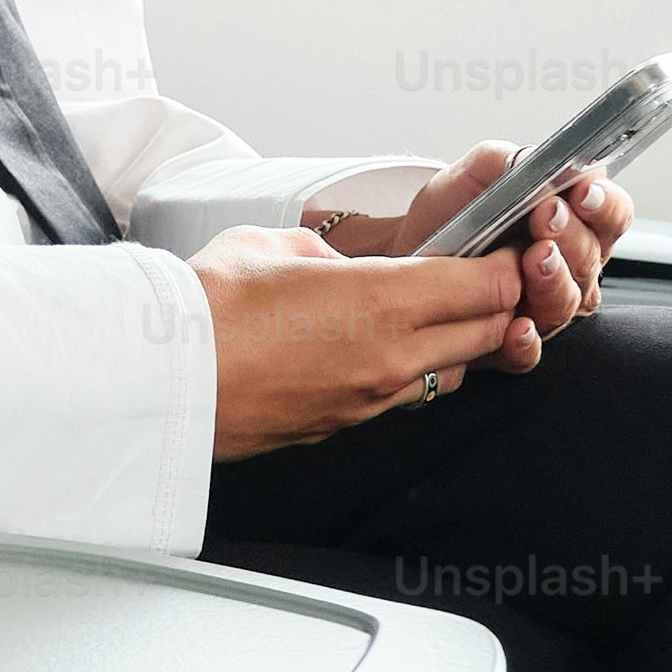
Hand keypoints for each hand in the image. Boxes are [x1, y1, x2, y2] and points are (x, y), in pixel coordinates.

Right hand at [198, 224, 535, 458]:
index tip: (509, 249)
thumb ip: (325, 253)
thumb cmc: (205, 307)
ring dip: (460, 343)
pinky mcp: (342, 425)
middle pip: (488, 333)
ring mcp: (369, 398)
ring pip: (454, 372)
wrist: (161, 382)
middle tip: (493, 278)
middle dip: (500, 304)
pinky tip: (389, 350)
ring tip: (442, 315)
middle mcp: (390, 355)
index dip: (510, 265)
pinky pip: (406, 397)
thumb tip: (340, 265)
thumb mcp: (272, 246)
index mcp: (383, 300)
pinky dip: (416, 372)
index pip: (489, 286)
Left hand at [308, 144, 636, 368]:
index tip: (583, 192)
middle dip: (572, 237)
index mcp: (575, 221)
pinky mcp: (511, 343)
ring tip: (532, 259)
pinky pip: (530, 352)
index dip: (605, 205)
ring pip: (568, 303)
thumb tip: (540, 162)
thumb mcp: (476, 173)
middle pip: (593, 258)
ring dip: (554, 282)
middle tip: (547, 217)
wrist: (408, 249)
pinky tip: (516, 326)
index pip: (612, 214)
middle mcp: (569, 267)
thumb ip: (511, 161)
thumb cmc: (454, 211)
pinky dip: (526, 342)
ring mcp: (544, 307)